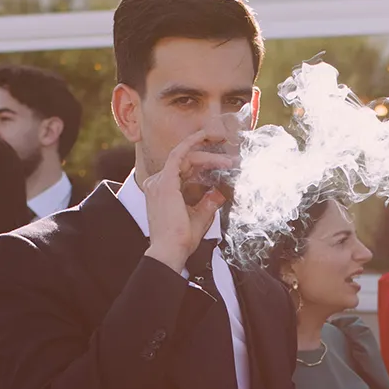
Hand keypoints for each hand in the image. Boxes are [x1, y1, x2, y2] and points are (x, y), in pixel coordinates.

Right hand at [141, 130, 229, 271]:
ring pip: (186, 158)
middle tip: (232, 161)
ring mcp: (159, 182)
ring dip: (209, 157)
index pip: (183, 170)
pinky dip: (192, 143)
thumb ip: (209, 202)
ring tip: (229, 161)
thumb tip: (221, 192)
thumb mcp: (200, 217)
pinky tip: (205, 136)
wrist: (171, 251)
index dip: (202, 164)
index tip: (221, 163)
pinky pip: (179, 154)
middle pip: (185, 162)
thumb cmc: (181, 239)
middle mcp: (156, 184)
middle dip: (210, 159)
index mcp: (162, 192)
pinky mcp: (165, 182)